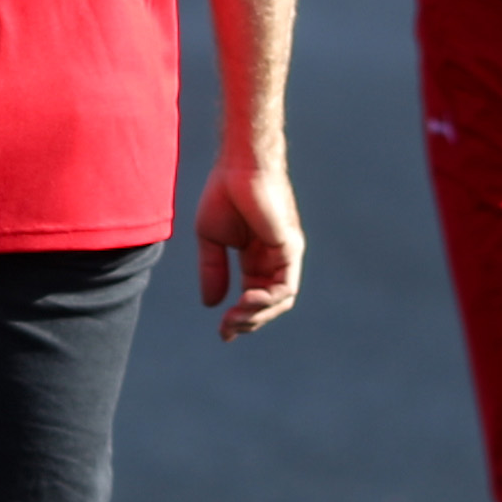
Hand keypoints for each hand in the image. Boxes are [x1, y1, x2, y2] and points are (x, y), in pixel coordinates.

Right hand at [192, 157, 301, 337]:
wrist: (238, 167)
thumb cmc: (224, 194)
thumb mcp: (211, 240)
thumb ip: (213, 271)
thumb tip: (210, 305)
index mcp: (255, 258)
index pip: (253, 298)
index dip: (239, 319)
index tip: (223, 334)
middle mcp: (274, 259)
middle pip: (270, 305)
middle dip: (248, 322)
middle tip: (226, 328)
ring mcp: (285, 255)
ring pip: (281, 301)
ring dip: (257, 315)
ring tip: (236, 316)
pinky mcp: (291, 248)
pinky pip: (285, 286)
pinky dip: (268, 300)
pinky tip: (247, 299)